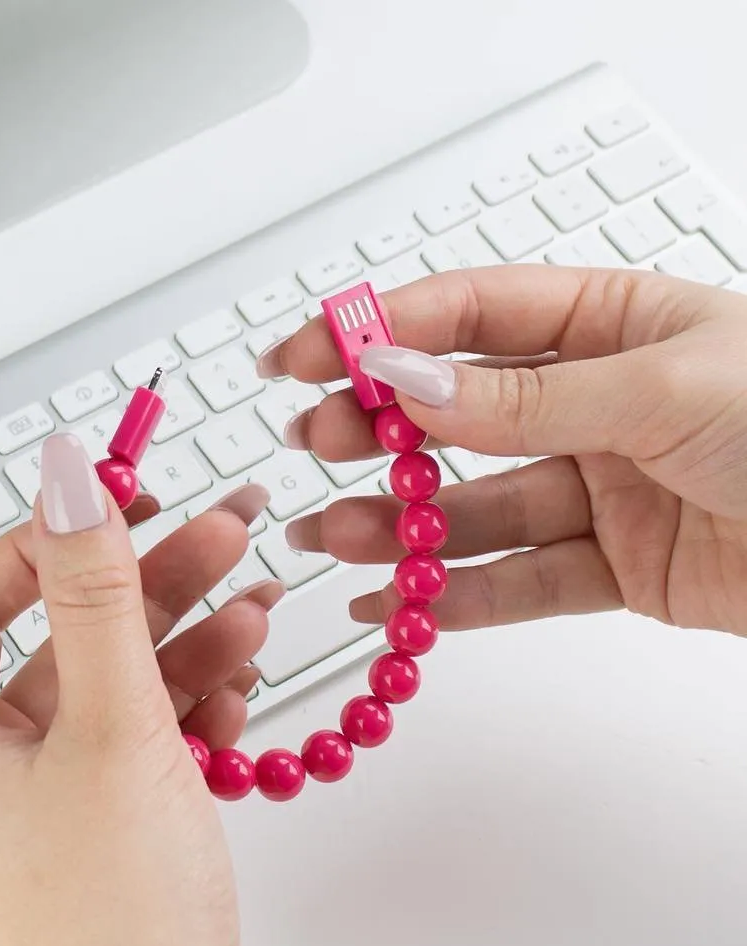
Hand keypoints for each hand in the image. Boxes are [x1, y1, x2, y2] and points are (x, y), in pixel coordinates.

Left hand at [0, 433, 278, 945]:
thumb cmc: (120, 927)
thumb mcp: (112, 727)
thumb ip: (94, 593)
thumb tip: (65, 478)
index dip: (40, 547)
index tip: (118, 510)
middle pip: (62, 639)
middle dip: (146, 583)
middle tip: (222, 528)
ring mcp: (52, 805)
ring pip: (116, 687)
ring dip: (186, 640)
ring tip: (258, 600)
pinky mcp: (110, 830)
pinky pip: (144, 740)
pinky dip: (192, 705)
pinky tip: (243, 684)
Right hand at [260, 265, 746, 636]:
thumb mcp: (665, 389)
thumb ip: (527, 399)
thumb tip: (406, 379)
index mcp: (609, 325)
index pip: (469, 316)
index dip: (379, 330)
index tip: (306, 352)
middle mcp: (594, 403)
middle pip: (456, 414)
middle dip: (376, 428)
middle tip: (311, 444)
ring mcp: (599, 487)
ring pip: (474, 505)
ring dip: (397, 524)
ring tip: (328, 535)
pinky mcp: (613, 567)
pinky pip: (519, 579)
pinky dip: (455, 597)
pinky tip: (397, 602)